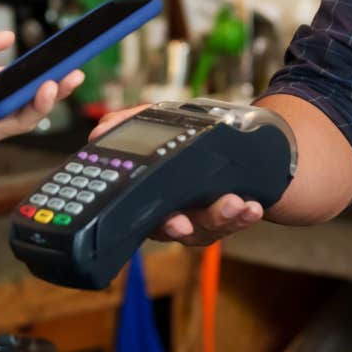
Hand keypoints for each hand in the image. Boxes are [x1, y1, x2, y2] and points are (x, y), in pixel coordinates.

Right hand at [88, 105, 264, 245]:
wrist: (228, 141)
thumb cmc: (184, 137)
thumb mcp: (154, 122)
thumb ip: (126, 124)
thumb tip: (99, 131)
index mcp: (151, 198)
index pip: (149, 217)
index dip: (160, 223)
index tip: (174, 222)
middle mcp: (175, 215)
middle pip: (178, 228)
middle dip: (187, 226)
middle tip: (190, 223)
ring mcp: (202, 219)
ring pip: (209, 227)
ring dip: (222, 218)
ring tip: (235, 204)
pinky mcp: (228, 217)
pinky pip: (235, 222)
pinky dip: (244, 216)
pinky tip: (252, 206)